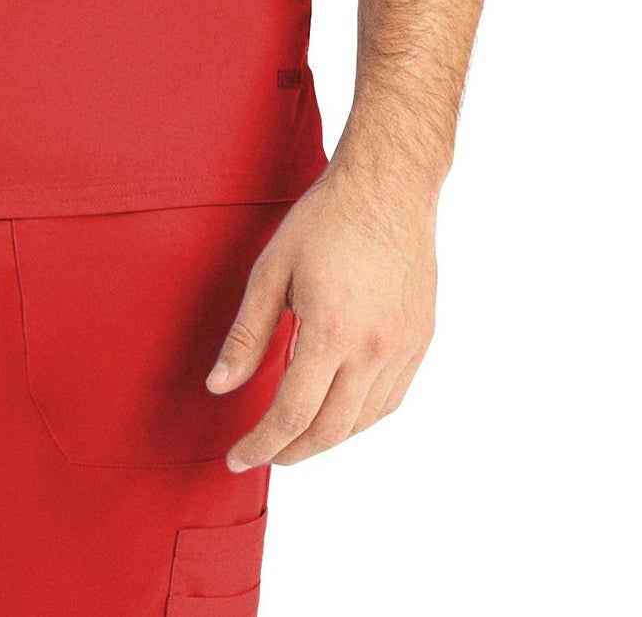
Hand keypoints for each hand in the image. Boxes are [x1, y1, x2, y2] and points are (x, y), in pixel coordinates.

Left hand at [206, 165, 436, 467]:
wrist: (389, 185)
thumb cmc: (325, 219)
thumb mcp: (271, 269)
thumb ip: (247, 334)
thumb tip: (219, 386)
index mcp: (331, 331)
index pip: (293, 414)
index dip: (262, 444)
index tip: (237, 457)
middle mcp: (374, 348)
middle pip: (330, 430)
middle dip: (291, 451)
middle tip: (262, 452)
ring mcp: (404, 347)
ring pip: (363, 421)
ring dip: (326, 438)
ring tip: (294, 435)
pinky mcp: (422, 338)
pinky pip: (391, 399)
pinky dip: (360, 417)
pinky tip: (337, 410)